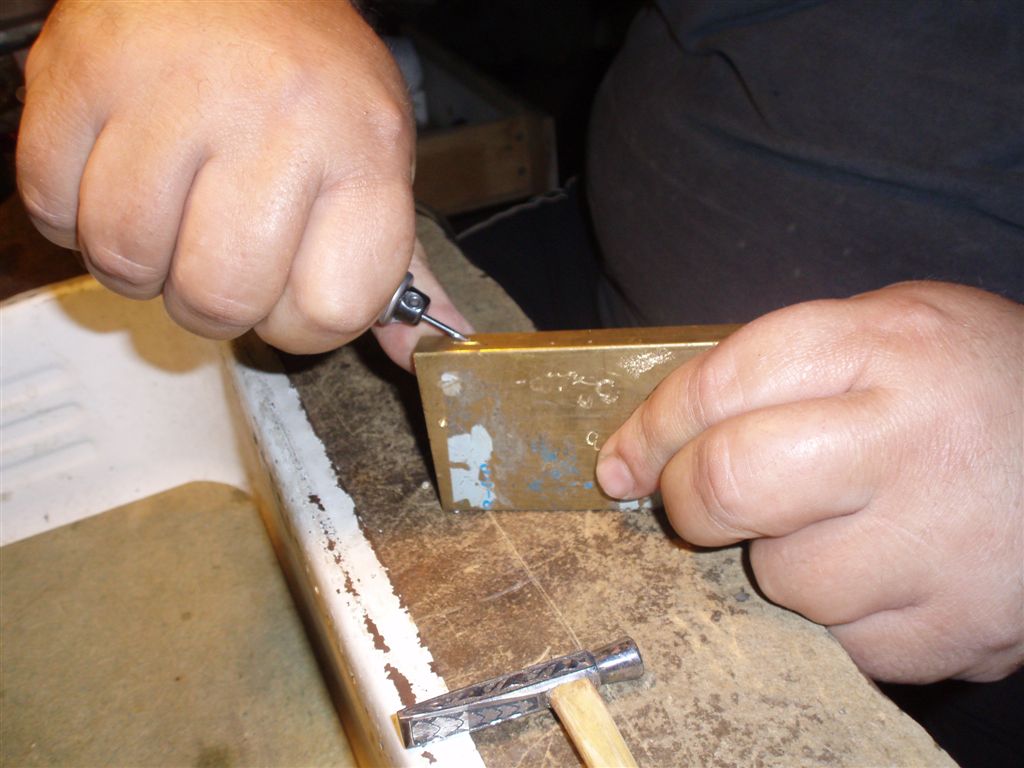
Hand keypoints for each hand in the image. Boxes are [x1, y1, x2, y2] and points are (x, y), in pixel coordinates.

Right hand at [16, 0, 468, 368]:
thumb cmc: (309, 75)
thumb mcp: (375, 160)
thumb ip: (391, 265)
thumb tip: (417, 354)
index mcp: (363, 153)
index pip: (332, 309)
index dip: (300, 324)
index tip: (290, 292)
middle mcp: (278, 119)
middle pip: (219, 298)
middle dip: (211, 305)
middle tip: (217, 258)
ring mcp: (173, 93)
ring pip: (127, 260)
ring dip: (140, 264)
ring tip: (166, 214)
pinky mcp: (81, 76)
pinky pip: (53, 208)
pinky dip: (74, 216)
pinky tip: (116, 176)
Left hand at [597, 281, 1022, 682]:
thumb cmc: (977, 387)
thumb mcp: (891, 332)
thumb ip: (779, 369)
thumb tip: (654, 437)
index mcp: (887, 347)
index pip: (722, 384)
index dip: (653, 425)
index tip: (623, 458)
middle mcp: (910, 441)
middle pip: (731, 481)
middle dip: (689, 498)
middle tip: (699, 499)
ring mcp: (938, 545)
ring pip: (782, 578)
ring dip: (778, 559)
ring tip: (834, 526)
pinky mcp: (955, 630)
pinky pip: (840, 642)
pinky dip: (837, 614)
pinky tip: (880, 571)